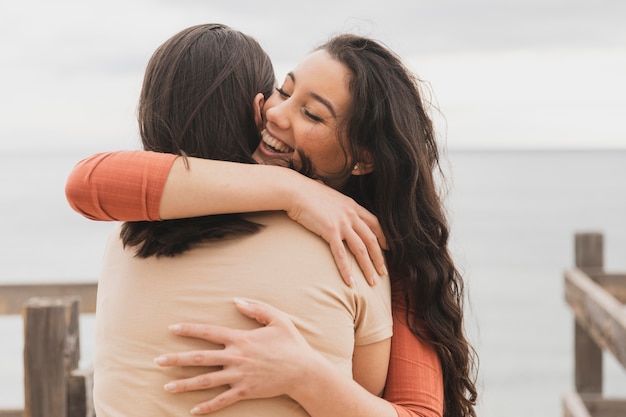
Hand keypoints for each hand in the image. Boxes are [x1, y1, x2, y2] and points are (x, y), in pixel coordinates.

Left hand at [154, 298, 321, 414]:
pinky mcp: (244, 392)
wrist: (304, 371)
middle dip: (176, 360)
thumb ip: (256, 307)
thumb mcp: (278, 319)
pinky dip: (207, 407)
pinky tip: (193, 411)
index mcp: (241, 339)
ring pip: (205, 381)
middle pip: (199, 358)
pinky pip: (221, 401)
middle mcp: (235, 357)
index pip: (208, 332)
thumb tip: (236, 300)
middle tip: (157, 361)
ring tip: (167, 387)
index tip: (172, 329)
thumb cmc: (292, 344)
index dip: (189, 330)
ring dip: (184, 384)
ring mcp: (238, 376)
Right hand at [285, 176, 387, 285]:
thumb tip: (337, 213)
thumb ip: (339, 207)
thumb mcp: (330, 198)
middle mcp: (351, 214)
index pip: (375, 223)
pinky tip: (350, 282)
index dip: (383, 237)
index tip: (387, 249)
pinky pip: (341, 254)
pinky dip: (346, 270)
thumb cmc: (308, 194)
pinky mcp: (330, 231)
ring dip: (367, 267)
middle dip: (379, 258)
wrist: (296, 190)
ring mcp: (342, 223)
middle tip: (383, 273)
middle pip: (371, 239)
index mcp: (353, 206)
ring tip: (372, 282)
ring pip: (360, 249)